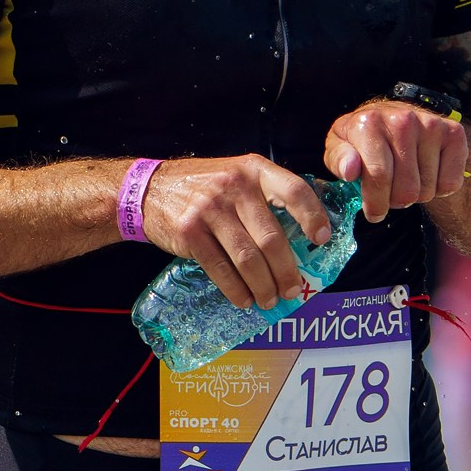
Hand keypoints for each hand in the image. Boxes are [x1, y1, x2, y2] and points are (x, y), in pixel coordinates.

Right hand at [139, 152, 332, 311]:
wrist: (149, 189)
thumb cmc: (202, 186)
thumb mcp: (237, 175)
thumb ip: (266, 195)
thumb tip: (305, 232)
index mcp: (254, 170)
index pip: (294, 191)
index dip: (313, 217)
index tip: (321, 240)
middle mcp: (235, 187)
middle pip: (271, 237)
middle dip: (286, 271)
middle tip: (292, 290)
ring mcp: (210, 209)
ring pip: (248, 258)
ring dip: (263, 286)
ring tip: (269, 300)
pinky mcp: (190, 232)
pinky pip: (220, 268)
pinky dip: (236, 289)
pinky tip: (243, 299)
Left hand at [323, 99, 468, 224]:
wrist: (395, 115)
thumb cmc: (364, 138)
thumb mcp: (340, 145)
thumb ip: (339, 159)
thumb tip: (350, 171)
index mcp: (369, 123)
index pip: (379, 175)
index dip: (376, 203)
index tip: (374, 213)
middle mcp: (403, 120)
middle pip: (406, 190)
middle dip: (396, 201)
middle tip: (391, 192)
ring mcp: (431, 125)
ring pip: (428, 190)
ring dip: (417, 195)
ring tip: (408, 179)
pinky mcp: (454, 134)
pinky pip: (451, 184)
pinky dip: (440, 188)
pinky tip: (428, 173)